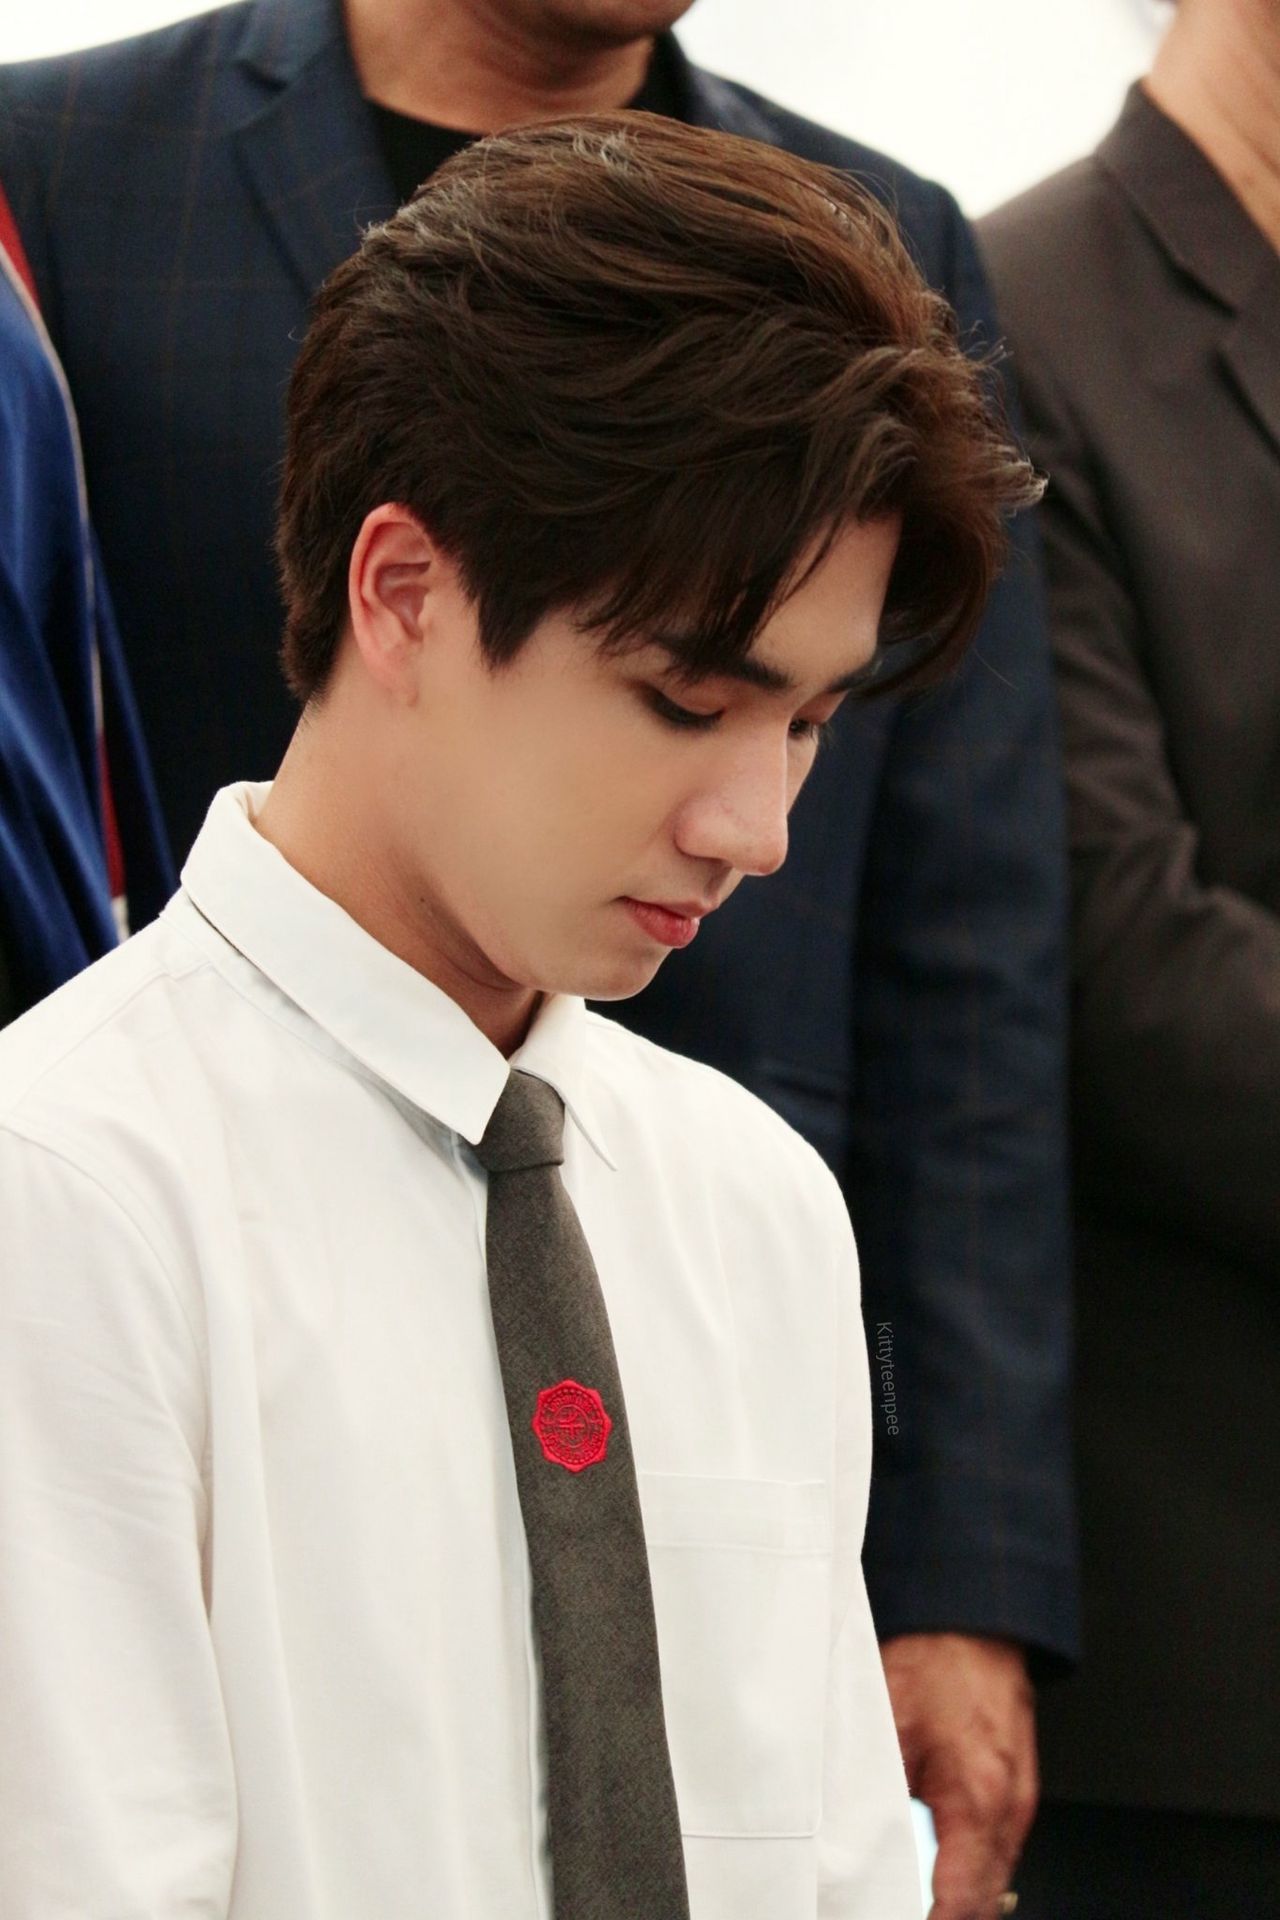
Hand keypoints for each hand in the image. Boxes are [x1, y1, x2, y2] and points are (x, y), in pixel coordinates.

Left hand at [881, 1632, 1036, 1919]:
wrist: (972, 1619)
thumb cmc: (934, 1661)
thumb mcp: (887, 1728)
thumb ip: (873, 1795)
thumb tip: (851, 1845)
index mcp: (978, 1799)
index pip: (959, 1901)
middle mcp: (1009, 1808)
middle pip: (984, 1900)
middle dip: (948, 1917)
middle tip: (907, 1912)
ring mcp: (1020, 1800)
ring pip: (996, 1880)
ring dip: (963, 1900)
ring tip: (923, 1907)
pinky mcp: (1019, 1788)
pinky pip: (1000, 1851)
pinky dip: (975, 1872)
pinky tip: (947, 1879)